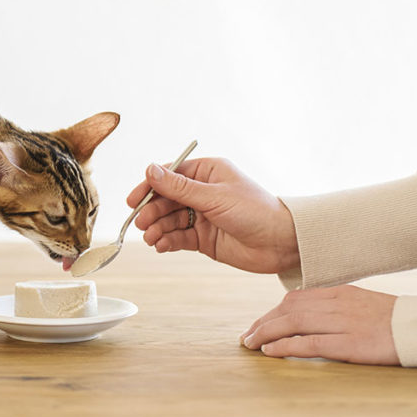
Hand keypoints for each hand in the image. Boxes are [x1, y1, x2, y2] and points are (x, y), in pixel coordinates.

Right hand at [127, 157, 298, 273]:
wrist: (282, 243)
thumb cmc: (255, 211)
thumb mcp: (214, 196)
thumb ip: (179, 187)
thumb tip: (150, 170)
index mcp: (206, 173)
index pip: (169, 176)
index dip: (149, 187)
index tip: (133, 201)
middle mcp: (202, 192)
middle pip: (165, 199)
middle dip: (152, 212)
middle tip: (142, 224)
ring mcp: (202, 216)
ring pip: (169, 220)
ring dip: (158, 228)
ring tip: (152, 239)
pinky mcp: (204, 238)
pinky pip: (179, 237)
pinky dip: (168, 241)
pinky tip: (162, 246)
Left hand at [240, 285, 399, 364]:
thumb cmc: (388, 318)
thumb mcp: (357, 301)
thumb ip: (331, 303)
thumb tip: (302, 310)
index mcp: (336, 291)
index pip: (293, 298)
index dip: (270, 311)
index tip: (257, 323)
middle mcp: (335, 303)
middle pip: (287, 309)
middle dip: (262, 323)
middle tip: (246, 337)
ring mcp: (341, 322)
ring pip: (292, 322)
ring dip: (266, 333)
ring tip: (251, 344)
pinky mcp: (348, 343)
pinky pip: (309, 342)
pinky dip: (285, 346)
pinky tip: (270, 351)